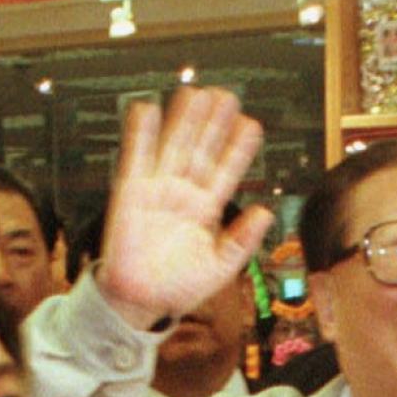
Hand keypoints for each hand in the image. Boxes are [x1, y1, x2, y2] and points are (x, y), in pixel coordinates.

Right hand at [98, 88, 272, 329]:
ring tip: (196, 94)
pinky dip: (140, 134)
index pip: (226, 172)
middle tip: (227, 96)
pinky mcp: (130, 192)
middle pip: (201, 151)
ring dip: (183, 121)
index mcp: (206, 210)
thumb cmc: (178, 287)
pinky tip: (148, 109)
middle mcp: (183, 194)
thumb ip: (243, 240)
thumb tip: (266, 213)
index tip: (252, 125)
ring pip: (173, 148)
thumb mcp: (221, 267)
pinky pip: (136, 158)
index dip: (238, 149)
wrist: (140, 303)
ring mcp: (157, 190)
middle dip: (213, 125)